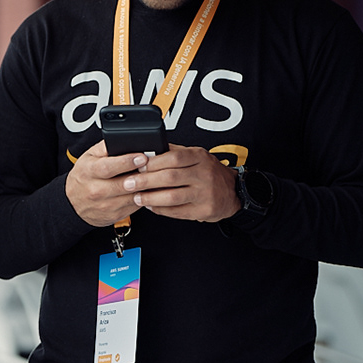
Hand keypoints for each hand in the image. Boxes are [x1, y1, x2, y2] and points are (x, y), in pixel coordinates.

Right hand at [65, 141, 153, 227]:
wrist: (73, 204)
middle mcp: (96, 190)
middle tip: (156, 167)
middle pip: (123, 184)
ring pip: (132, 196)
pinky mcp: (115, 215)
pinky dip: (145, 197)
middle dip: (142, 175)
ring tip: (157, 177)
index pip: (108, 167)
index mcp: (89, 172)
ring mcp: (106, 204)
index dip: (126, 162)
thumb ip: (106, 147)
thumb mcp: (89, 157)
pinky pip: (135, 205)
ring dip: (147, 187)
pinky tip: (150, 189)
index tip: (142, 157)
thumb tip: (125, 138)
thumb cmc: (83, 177)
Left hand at [121, 145, 240, 222]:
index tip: (136, 166)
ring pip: (173, 196)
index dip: (152, 162)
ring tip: (137, 197)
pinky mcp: (204, 210)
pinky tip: (151, 207)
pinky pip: (178, 211)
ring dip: (151, 198)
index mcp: (199, 157)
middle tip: (129, 183)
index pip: (173, 157)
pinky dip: (161, 210)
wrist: (233, 192)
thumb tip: (148, 151)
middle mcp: (204, 174)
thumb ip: (174, 152)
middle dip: (145, 181)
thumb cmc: (209, 172)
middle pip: (170, 177)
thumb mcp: (196, 156)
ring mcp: (205, 193)